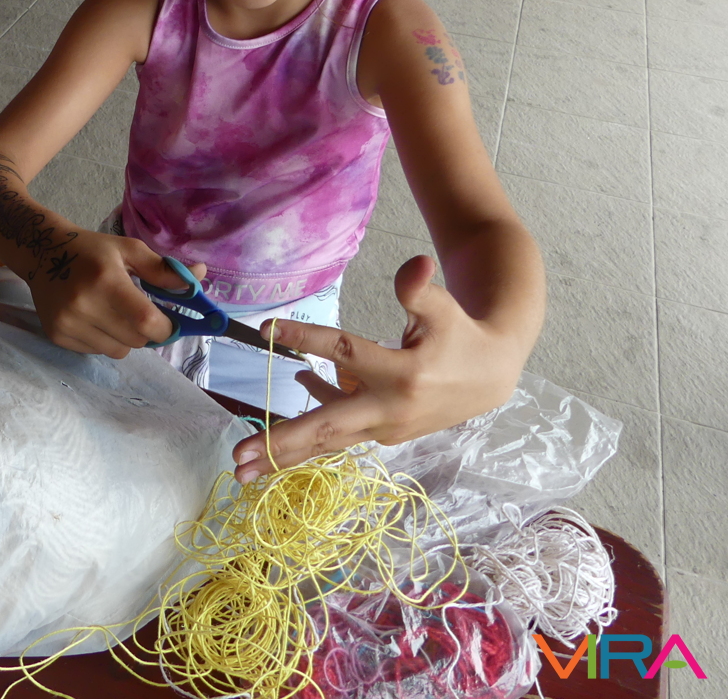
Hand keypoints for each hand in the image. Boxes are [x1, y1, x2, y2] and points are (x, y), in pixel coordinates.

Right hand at [28, 234, 206, 357]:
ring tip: (113, 314)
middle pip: (135, 340)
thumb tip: (201, 276)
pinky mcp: (57, 335)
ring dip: (125, 338)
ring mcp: (67, 323)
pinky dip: (103, 340)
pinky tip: (94, 318)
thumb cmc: (92, 250)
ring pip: (117, 351)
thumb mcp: (129, 250)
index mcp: (106, 280)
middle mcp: (84, 305)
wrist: (42, 253)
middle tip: (137, 311)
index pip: (146, 322)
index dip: (165, 328)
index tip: (167, 321)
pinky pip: (96, 351)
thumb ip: (164, 269)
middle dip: (145, 330)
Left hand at [232, 255, 524, 481]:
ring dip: (284, 454)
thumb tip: (415, 264)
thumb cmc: (461, 335)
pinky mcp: (382, 433)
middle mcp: (389, 409)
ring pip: (327, 441)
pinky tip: (302, 383)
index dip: (305, 337)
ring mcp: (384, 428)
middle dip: (279, 445)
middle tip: (238, 457)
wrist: (490, 377)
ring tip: (243, 465)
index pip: (343, 352)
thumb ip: (420, 290)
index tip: (266, 329)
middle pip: (325, 427)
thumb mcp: (444, 309)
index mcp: (401, 373)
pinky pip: (339, 431)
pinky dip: (314, 421)